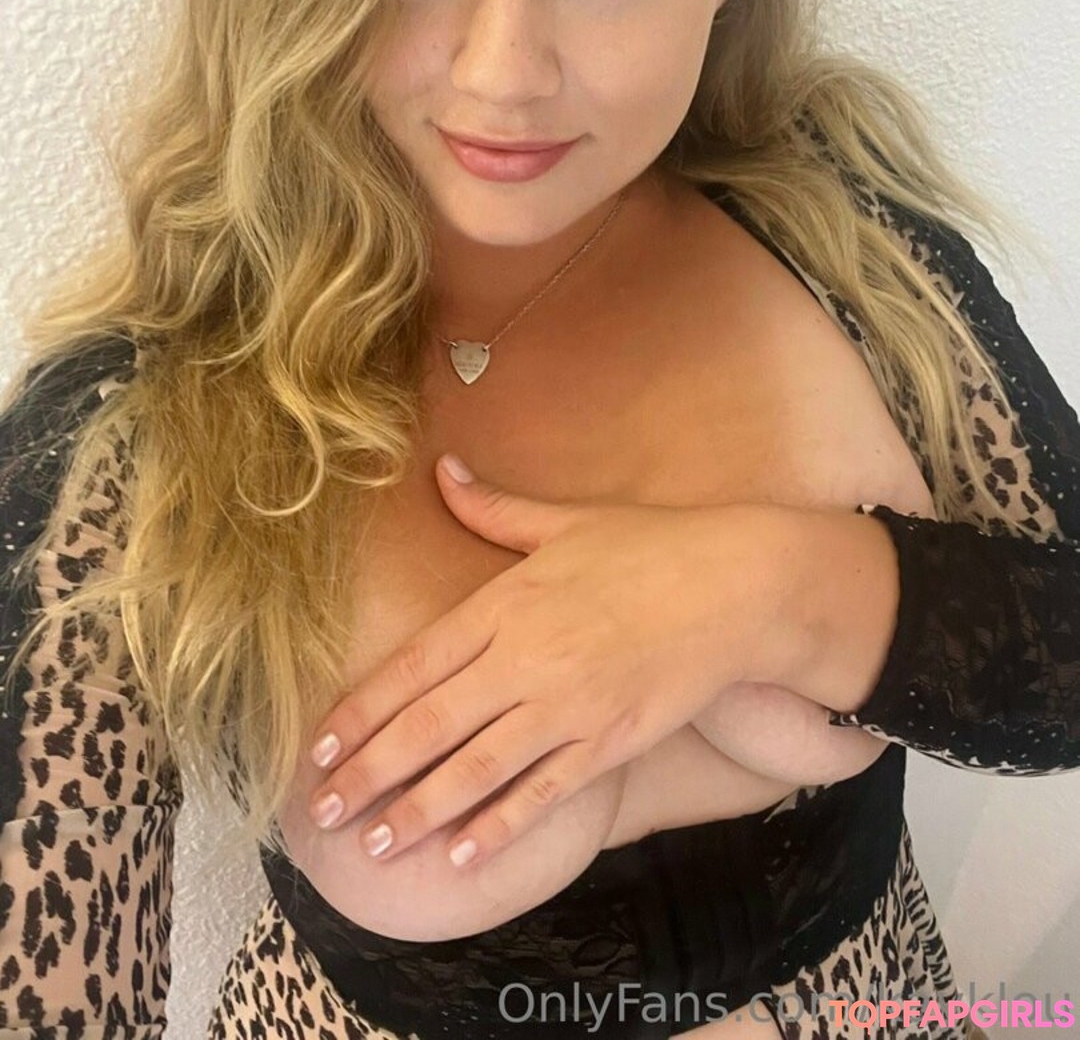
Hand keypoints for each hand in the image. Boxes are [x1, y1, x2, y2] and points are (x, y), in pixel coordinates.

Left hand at [305, 454, 783, 868]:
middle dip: (370, 775)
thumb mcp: (565, 520)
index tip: (318, 749)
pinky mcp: (608, 743)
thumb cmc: (650, 545)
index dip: (361, 712)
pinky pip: (544, 793)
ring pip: (477, 770)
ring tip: (377, 845)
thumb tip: (441, 468)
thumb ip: (493, 507)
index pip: (413, 666)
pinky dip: (502, 826)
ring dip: (420, 810)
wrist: (738, 586)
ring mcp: (567, 708)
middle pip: (430, 726)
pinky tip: (463, 855)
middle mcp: (525, 660)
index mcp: (505, 603)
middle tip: (322, 814)